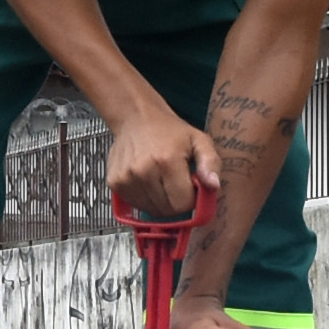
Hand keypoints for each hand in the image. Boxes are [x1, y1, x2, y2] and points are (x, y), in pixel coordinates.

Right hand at [107, 111, 221, 222]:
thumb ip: (211, 163)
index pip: (183, 204)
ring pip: (151, 210)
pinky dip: (145, 199)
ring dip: (161, 201)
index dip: (191, 198)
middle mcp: (143, 171)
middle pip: (167, 211)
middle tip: (176, 182)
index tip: (190, 186)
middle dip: (177, 201)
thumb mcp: (199, 140)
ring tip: (161, 180)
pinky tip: (148, 181)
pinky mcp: (115, 183)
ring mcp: (126, 179)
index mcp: (167, 161)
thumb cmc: (169, 131)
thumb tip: (213, 185)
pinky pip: (137, 205)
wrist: (136, 117)